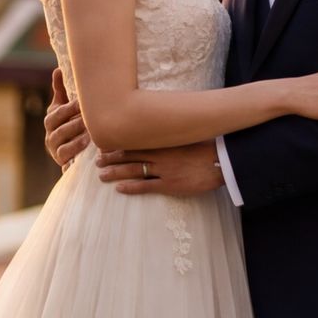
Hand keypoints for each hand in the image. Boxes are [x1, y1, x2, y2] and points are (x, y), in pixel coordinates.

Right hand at [44, 71, 89, 167]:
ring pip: (60, 139)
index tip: (81, 103)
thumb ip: (62, 91)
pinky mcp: (61, 161)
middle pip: (55, 125)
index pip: (55, 111)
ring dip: (75, 133)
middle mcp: (50, 133)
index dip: (68, 107)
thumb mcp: (68, 108)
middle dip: (71, 119)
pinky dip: (76, 148)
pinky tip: (88, 144)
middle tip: (88, 116)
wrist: (78, 155)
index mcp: (52, 119)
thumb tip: (58, 69)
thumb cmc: (75, 126)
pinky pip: (65, 154)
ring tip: (90, 130)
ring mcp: (54, 148)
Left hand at [97, 142, 220, 195]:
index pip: (135, 142)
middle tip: (97, 161)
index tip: (107, 145)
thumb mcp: (187, 135)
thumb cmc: (206, 148)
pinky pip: (145, 186)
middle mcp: (159, 154)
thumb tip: (163, 129)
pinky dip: (131, 187)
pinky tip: (119, 188)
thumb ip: (172, 134)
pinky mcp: (169, 184)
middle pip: (129, 155)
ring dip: (115, 172)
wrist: (220, 162)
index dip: (119, 144)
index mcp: (163, 141)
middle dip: (111, 158)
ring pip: (132, 170)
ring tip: (101, 175)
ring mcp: (163, 170)